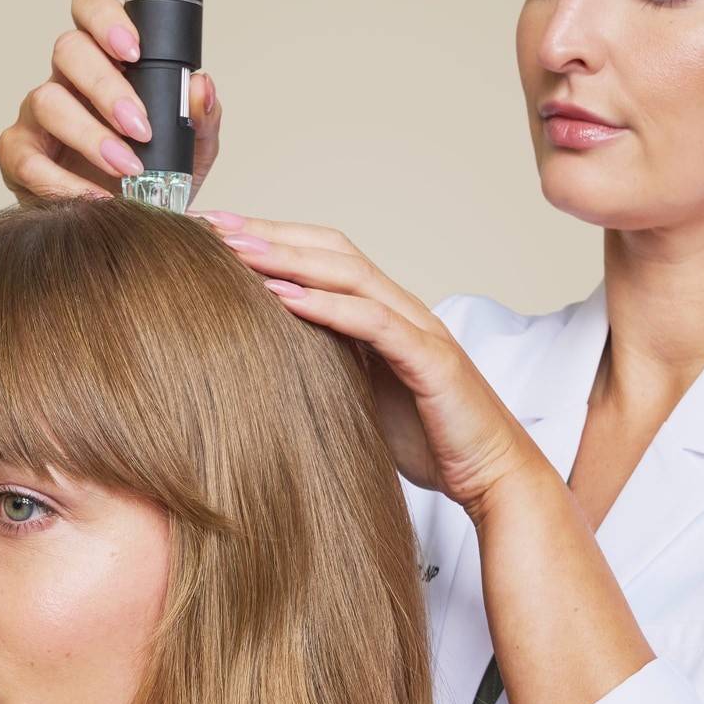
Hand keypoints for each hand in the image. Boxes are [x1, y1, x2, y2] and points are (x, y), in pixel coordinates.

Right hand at [0, 0, 221, 203]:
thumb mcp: (192, 150)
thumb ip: (200, 118)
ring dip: (90, 134)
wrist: (132, 228)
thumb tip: (200, 87)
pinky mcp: (20, 157)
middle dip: (106, 86)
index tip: (135, 50)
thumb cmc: (155, 177)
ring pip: (46, 100)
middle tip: (140, 125)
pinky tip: (96, 197)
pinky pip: (27, 159)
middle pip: (68, 50)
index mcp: (106, 62)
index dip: (105, 18)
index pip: (91, 11)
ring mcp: (39, 117)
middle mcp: (67, 81)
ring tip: (127, 166)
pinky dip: (61, 181)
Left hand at [195, 212, 545, 517]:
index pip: (322, 257)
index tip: (213, 235)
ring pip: (351, 274)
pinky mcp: (432, 362)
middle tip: (209, 226)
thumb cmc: (428, 441)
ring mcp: (420, 330)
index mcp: (384, 314)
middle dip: (268, 233)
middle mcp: (402, 309)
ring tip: (236, 251)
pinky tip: (283, 297)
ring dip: (289, 258)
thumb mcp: (359, 395)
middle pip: (331, 250)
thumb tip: (264, 354)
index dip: (270, 239)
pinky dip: (327, 306)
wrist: (493, 477)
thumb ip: (325, 365)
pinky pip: (375, 323)